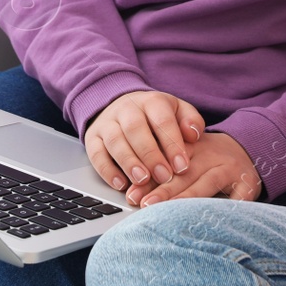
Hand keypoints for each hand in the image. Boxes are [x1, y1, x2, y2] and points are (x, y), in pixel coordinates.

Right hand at [86, 90, 204, 191]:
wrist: (123, 105)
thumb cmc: (156, 115)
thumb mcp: (177, 111)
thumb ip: (190, 121)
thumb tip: (193, 135)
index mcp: (151, 101)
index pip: (162, 119)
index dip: (172, 143)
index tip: (182, 166)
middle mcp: (127, 109)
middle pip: (135, 129)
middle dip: (150, 155)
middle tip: (164, 176)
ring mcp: (107, 123)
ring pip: (115, 141)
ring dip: (129, 162)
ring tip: (142, 181)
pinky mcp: (92, 137)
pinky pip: (95, 154)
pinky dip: (107, 171)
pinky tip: (121, 184)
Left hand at [121, 131, 260, 206]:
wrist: (249, 148)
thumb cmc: (209, 160)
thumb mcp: (188, 157)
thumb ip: (164, 172)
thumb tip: (133, 195)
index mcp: (192, 146)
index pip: (167, 160)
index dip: (149, 178)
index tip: (131, 194)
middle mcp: (211, 154)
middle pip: (185, 172)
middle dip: (163, 190)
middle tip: (144, 205)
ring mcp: (230, 168)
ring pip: (207, 183)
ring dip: (187, 198)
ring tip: (169, 213)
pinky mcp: (248, 182)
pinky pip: (238, 198)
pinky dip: (227, 209)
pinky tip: (213, 222)